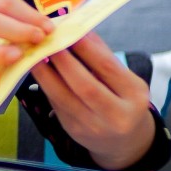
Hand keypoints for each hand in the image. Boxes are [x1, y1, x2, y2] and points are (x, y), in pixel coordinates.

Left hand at [30, 31, 155, 170]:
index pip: (107, 68)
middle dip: (64, 61)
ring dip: (46, 74)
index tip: (69, 30)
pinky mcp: (74, 131)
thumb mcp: (124, 79)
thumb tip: (80, 28)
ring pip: (64, 98)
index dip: (86, 48)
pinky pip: (56, 105)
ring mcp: (94, 127)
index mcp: (134, 95)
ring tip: (35, 55)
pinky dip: (46, 86)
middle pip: (85, 86)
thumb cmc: (124, 101)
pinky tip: (39, 72)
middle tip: (48, 41)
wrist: (124, 142)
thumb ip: (103, 56)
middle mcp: (117, 115)